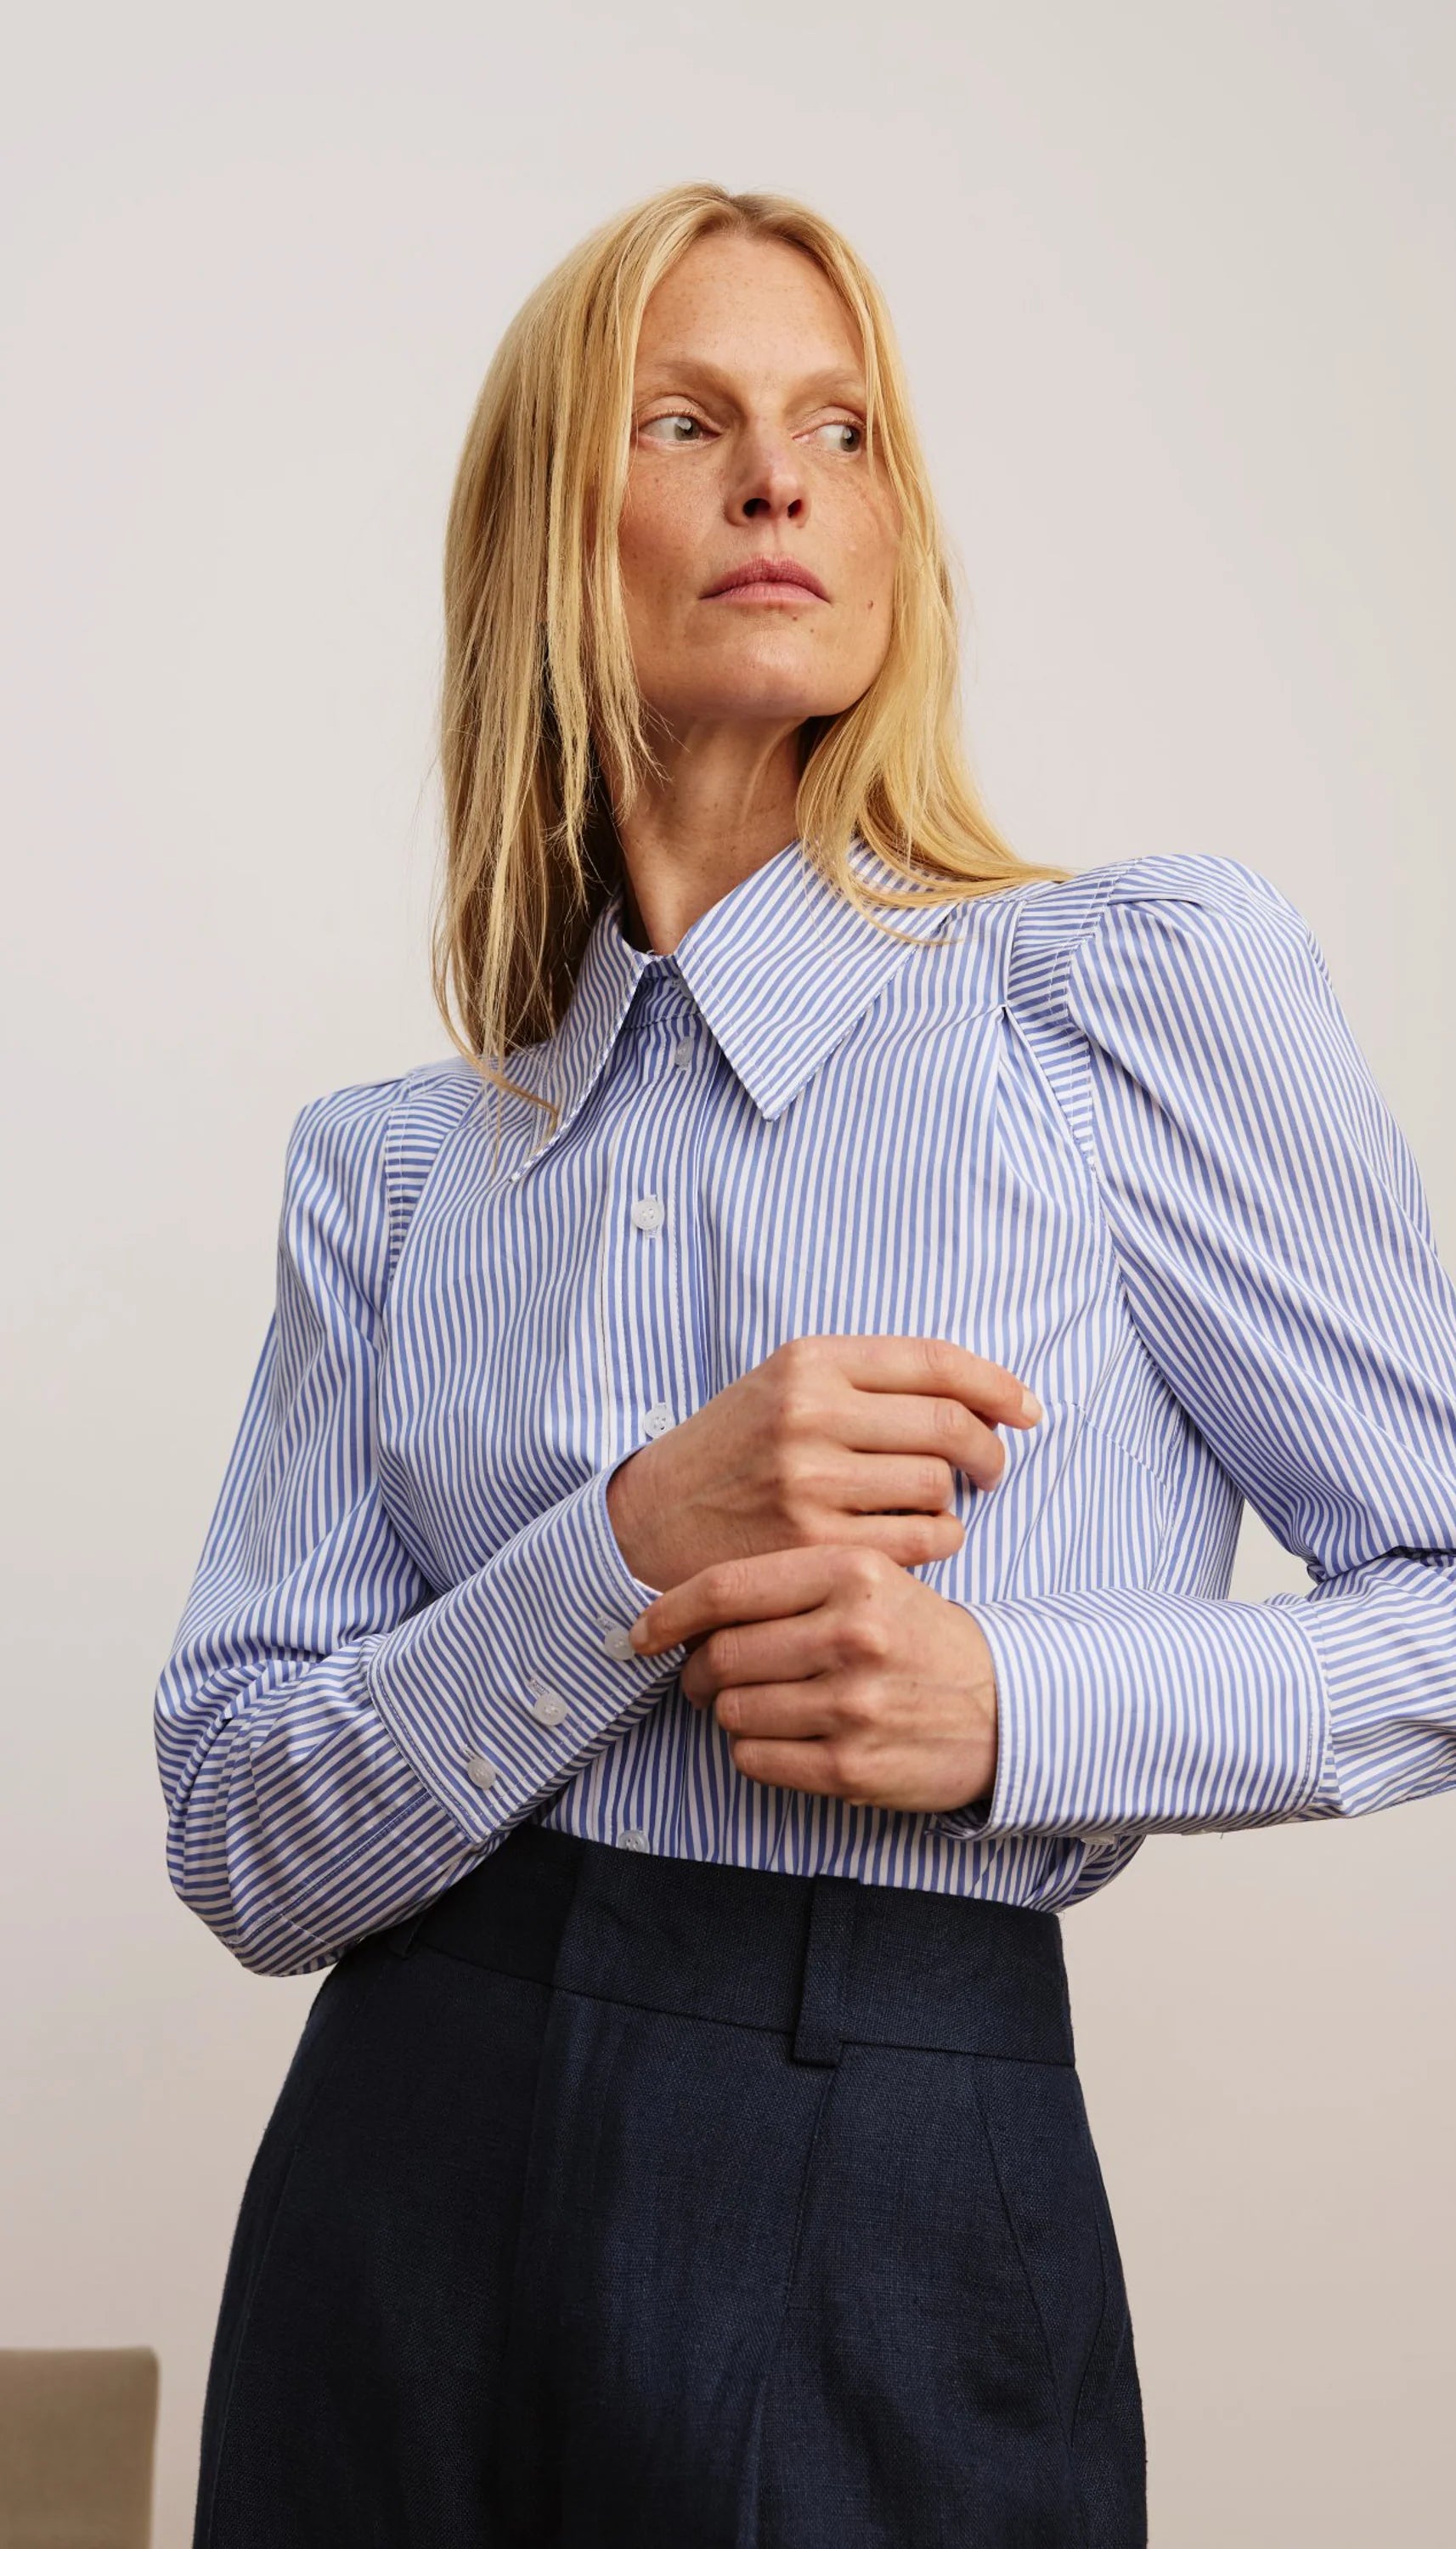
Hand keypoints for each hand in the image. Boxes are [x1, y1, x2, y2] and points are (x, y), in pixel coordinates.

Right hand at [605, 1333, 1040, 1593]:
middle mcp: (810, 1413)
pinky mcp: (813, 1543)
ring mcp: (810, 1481)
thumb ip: (871, 1381)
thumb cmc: (737, 1450)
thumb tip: (984, 1396)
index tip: (1027, 1408)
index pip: (935, 1361)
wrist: (654, 1519)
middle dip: (988, 1449)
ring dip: (952, 1500)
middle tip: (990, 1468)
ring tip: (930, 1505)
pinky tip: (913, 1538)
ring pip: (937, 1486)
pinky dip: (934, 1541)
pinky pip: (919, 1541)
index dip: (997, 1384)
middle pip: (949, 1425)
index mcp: (810, 1361)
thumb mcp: (787, 1386)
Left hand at [629, 1543, 998, 1816]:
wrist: (1004, 1707)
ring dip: (731, 1712)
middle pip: (721, 1655)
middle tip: (706, 1677)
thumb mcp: (870, 1579)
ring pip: (734, 1710)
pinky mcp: (851, 1766)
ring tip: (760, 1704)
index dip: (668, 1612)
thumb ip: (789, 1582)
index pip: (725, 1588)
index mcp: (853, 1570)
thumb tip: (685, 1607)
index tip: (642, 1630)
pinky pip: (756, 1759)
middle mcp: (852, 1633)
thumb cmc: (918, 1636)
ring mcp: (852, 1703)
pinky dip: (755, 1751)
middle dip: (699, 1671)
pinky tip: (785, 1737)